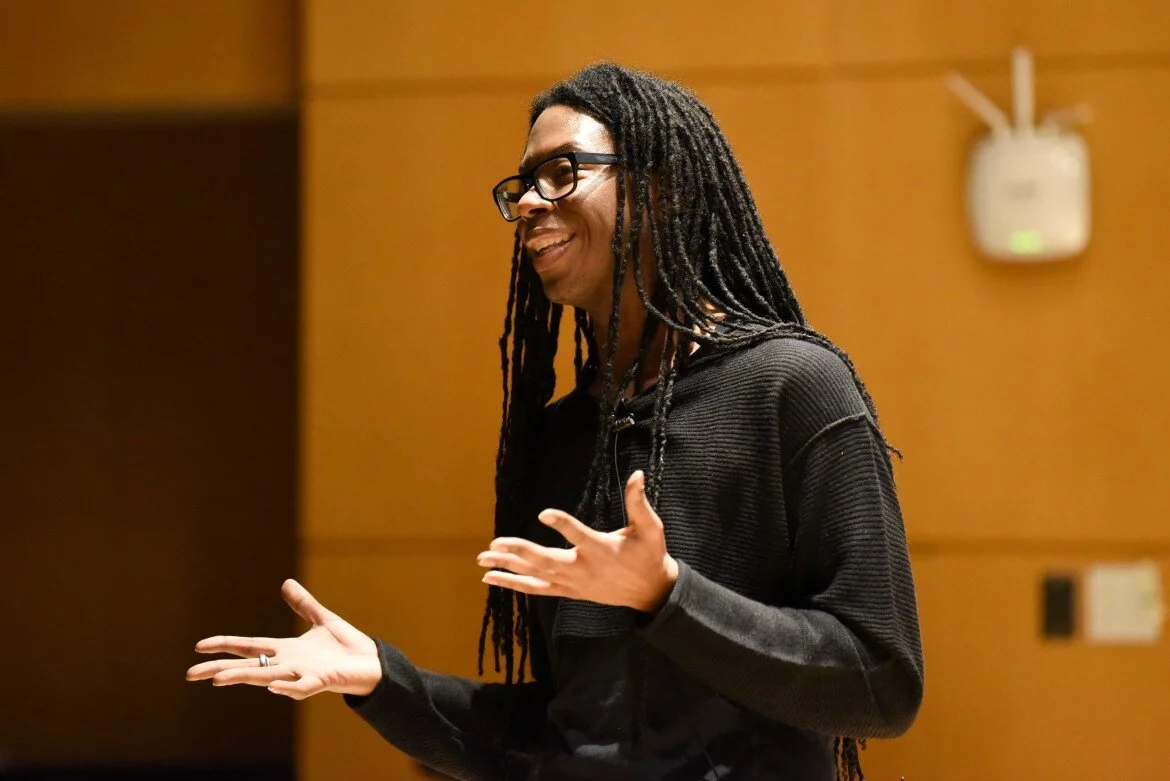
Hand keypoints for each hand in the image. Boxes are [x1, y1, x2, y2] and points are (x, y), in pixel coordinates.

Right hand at [186, 579, 380, 700]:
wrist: (373, 664)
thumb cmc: (348, 648)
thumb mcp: (322, 620)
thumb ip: (304, 605)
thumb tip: (286, 583)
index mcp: (286, 650)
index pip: (249, 647)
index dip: (225, 645)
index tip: (199, 646)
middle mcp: (289, 665)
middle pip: (248, 666)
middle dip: (220, 669)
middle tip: (191, 674)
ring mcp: (303, 674)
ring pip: (267, 677)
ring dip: (245, 677)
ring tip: (219, 679)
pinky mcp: (323, 681)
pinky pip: (302, 687)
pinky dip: (288, 688)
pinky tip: (273, 686)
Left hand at [478, 470, 678, 612]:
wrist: (650, 592)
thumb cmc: (648, 555)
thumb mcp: (650, 528)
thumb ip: (639, 502)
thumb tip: (637, 474)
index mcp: (601, 549)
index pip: (578, 535)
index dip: (562, 523)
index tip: (544, 513)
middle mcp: (583, 568)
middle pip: (545, 561)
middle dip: (518, 552)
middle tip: (494, 543)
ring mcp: (572, 582)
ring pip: (535, 576)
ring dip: (507, 568)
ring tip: (482, 560)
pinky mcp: (568, 591)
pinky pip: (536, 589)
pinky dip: (514, 584)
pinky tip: (491, 578)